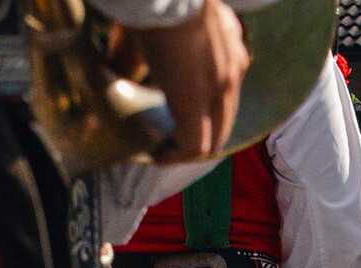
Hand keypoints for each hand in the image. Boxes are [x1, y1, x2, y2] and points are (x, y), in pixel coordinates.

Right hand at [142, 1, 248, 162]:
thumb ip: (166, 41)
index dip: (208, 111)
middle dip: (202, 137)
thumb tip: (127, 62)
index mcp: (232, 48)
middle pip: (224, 121)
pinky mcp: (197, 102)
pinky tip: (158, 155)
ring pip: (214, 136)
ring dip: (189, 148)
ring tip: (165, 151)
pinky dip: (177, 154)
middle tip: (174, 143)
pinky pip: (194, 144)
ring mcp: (219, 90)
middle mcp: (234, 71)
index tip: (182, 116)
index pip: (228, 93)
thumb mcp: (174, 18)